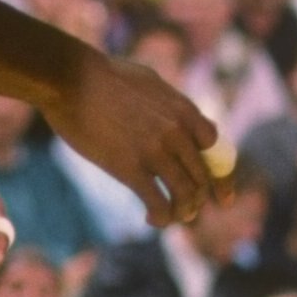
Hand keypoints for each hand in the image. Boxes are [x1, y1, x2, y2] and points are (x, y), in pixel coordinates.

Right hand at [42, 46, 225, 227]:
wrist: (75, 79)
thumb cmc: (108, 78)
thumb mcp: (152, 84)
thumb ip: (171, 105)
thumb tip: (186, 119)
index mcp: (183, 109)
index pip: (215, 147)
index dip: (219, 174)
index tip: (221, 196)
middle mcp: (177, 130)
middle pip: (202, 177)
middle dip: (197, 199)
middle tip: (186, 211)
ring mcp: (156, 150)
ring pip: (186, 194)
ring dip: (182, 212)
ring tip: (170, 216)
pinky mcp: (131, 168)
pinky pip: (159, 203)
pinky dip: (161, 217)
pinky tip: (151, 218)